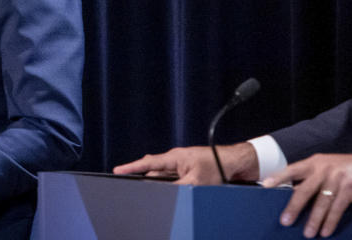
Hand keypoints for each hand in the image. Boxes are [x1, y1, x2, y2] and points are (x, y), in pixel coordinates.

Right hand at [113, 142, 258, 184]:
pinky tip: (168, 193)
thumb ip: (176, 187)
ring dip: (158, 185)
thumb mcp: (195, 181)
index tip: (117, 170)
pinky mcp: (188, 171)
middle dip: (143, 179)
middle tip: (130, 186)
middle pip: (154, 172)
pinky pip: (173, 180)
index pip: (148, 163)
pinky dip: (169, 187)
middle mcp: (176, 160)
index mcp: (175, 157)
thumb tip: (162, 192)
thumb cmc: (217, 166)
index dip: (131, 167)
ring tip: (150, 192)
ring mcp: (182, 166)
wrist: (234, 163)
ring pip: (163, 178)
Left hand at [261, 153, 351, 237]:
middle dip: (294, 207)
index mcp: (316, 161)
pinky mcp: (349, 188)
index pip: (293, 169)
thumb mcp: (329, 167)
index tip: (265, 186)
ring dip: (313, 221)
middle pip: (304, 190)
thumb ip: (314, 177)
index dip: (279, 177)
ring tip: (307, 233)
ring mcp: (337, 178)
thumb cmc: (350, 169)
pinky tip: (325, 232)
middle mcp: (324, 168)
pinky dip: (330, 222)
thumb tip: (295, 194)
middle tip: (285, 221)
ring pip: (320, 203)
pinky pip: (336, 209)